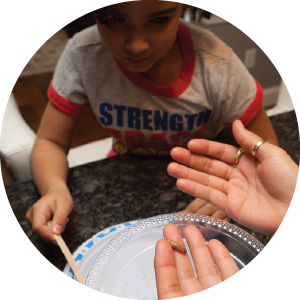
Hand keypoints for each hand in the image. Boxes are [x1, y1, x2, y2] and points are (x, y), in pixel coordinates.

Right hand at [26, 187, 72, 242]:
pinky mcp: (35, 223)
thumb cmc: (61, 197)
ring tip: (62, 218)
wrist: (56, 192)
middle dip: (54, 231)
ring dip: (54, 230)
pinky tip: (57, 220)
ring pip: (43, 233)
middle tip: (65, 221)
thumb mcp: (65, 205)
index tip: (57, 239)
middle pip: (40, 232)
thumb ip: (60, 218)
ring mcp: (32, 219)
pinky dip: (53, 229)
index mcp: (38, 208)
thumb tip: (56, 232)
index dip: (47, 235)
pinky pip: (44, 231)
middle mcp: (32, 215)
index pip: (38, 227)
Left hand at [154, 224, 238, 297]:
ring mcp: (220, 295)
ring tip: (190, 229)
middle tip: (171, 228)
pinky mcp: (238, 291)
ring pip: (207, 271)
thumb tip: (157, 283)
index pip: (169, 286)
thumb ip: (171, 294)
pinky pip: (230, 274)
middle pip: (186, 274)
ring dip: (199, 248)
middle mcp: (200, 299)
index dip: (163, 264)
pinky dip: (223, 258)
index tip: (161, 243)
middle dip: (178, 249)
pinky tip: (215, 243)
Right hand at [168, 120, 298, 234]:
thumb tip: (235, 122)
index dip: (205, 148)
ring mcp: (233, 192)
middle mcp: (238, 176)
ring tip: (171, 168)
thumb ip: (248, 140)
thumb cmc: (291, 180)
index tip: (189, 144)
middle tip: (173, 154)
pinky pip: (210, 196)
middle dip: (190, 160)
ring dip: (187, 174)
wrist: (296, 210)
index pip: (220, 152)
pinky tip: (181, 183)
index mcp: (247, 161)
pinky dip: (194, 190)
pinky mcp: (231, 208)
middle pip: (209, 166)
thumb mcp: (271, 153)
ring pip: (205, 181)